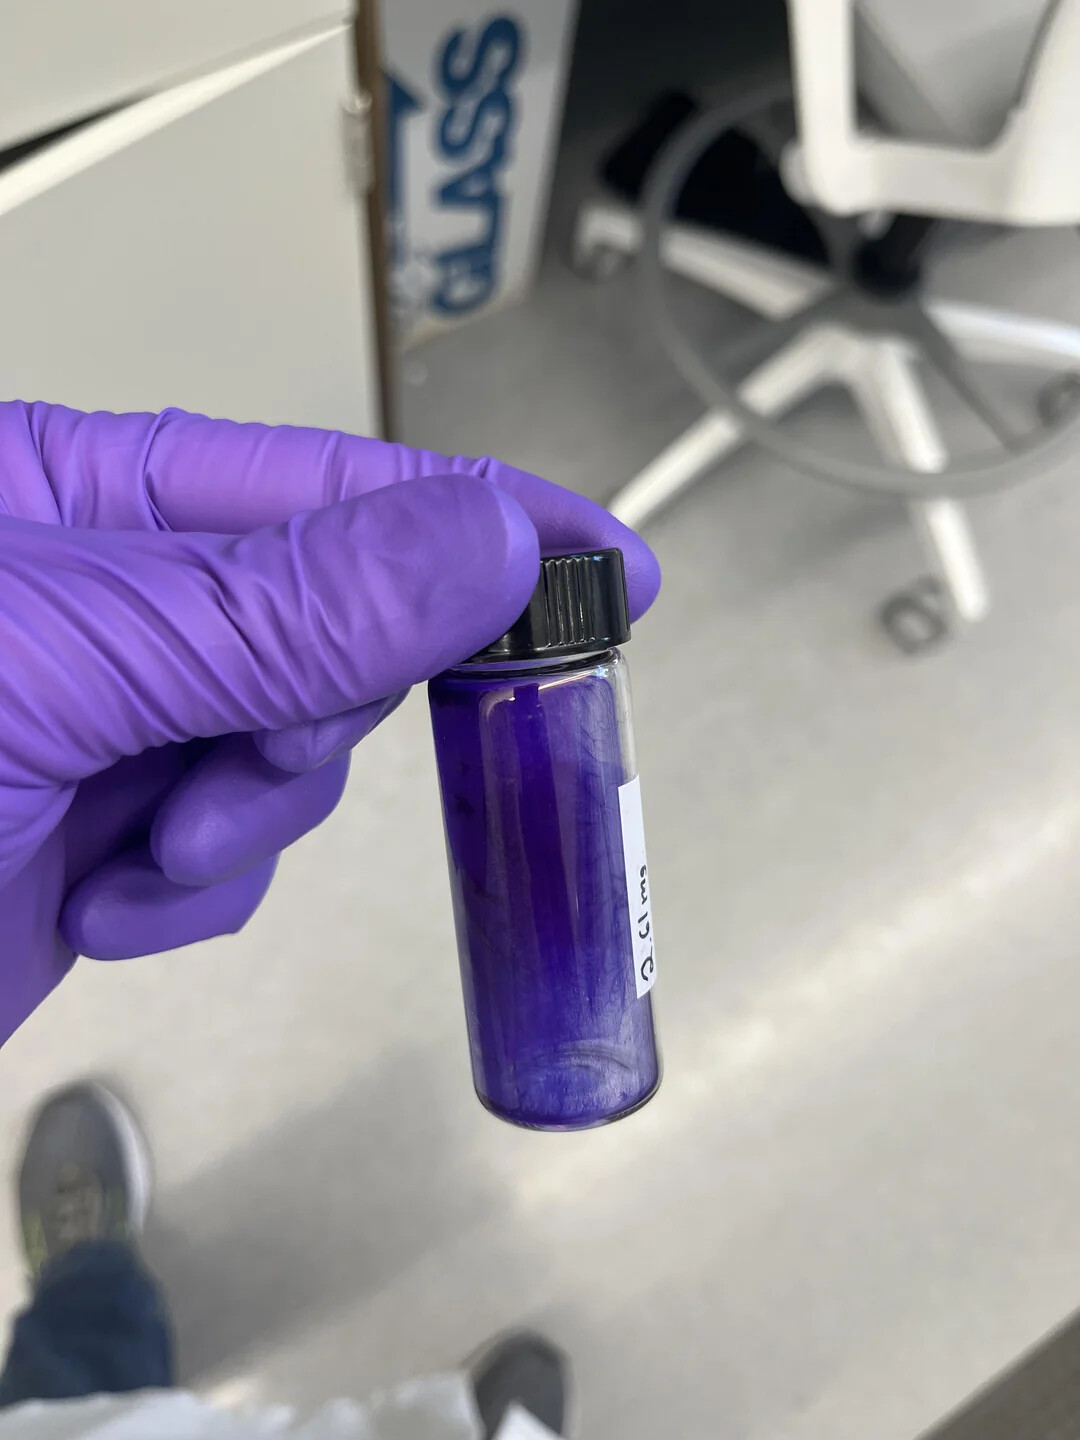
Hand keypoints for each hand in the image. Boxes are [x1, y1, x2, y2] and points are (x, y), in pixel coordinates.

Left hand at [0, 402, 660, 1046]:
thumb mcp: (69, 661)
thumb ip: (288, 608)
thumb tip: (495, 540)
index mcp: (91, 493)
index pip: (337, 481)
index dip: (485, 520)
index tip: (613, 565)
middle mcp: (118, 597)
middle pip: (333, 630)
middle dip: (317, 714)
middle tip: (270, 753)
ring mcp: (116, 720)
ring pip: (296, 757)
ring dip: (248, 819)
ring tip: (159, 851)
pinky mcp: (112, 834)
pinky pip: (233, 858)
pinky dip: (194, 896)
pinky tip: (105, 905)